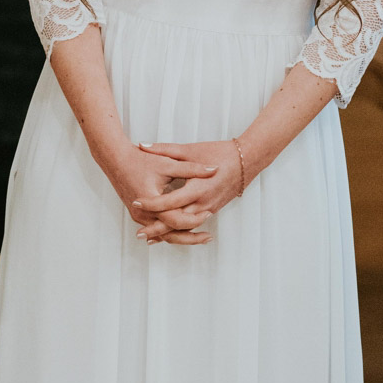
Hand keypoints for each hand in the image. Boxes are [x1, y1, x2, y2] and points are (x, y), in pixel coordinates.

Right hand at [105, 141, 217, 246]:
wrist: (115, 159)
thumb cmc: (140, 160)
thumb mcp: (168, 163)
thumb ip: (192, 168)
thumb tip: (214, 169)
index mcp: (151, 201)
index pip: (176, 220)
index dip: (194, 218)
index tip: (208, 213)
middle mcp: (143, 214)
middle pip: (170, 234)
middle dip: (191, 237)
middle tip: (208, 237)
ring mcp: (139, 217)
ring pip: (163, 235)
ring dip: (181, 236)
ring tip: (200, 236)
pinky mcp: (139, 216)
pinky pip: (157, 229)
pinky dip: (170, 232)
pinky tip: (183, 231)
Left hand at [132, 138, 247, 243]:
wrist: (247, 160)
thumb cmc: (219, 152)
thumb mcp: (190, 150)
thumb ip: (164, 149)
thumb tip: (142, 145)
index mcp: (197, 188)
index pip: (169, 202)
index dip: (151, 204)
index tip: (136, 203)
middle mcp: (203, 203)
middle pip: (177, 222)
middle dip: (158, 229)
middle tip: (139, 234)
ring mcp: (209, 208)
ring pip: (186, 227)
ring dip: (169, 233)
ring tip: (150, 237)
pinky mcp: (213, 209)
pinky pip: (194, 223)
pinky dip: (181, 229)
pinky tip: (169, 231)